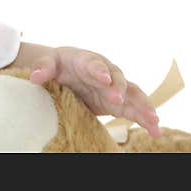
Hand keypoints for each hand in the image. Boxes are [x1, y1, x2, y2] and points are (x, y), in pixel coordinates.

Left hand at [28, 46, 161, 137]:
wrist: (68, 69)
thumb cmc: (59, 63)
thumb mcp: (48, 62)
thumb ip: (42, 68)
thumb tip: (35, 77)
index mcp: (87, 60)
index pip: (94, 63)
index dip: (99, 70)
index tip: (102, 78)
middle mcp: (106, 72)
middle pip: (117, 78)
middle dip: (118, 89)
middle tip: (117, 100)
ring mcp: (114, 87)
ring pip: (133, 94)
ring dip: (142, 106)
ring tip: (152, 120)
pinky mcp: (118, 102)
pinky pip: (135, 109)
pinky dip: (145, 118)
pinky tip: (155, 131)